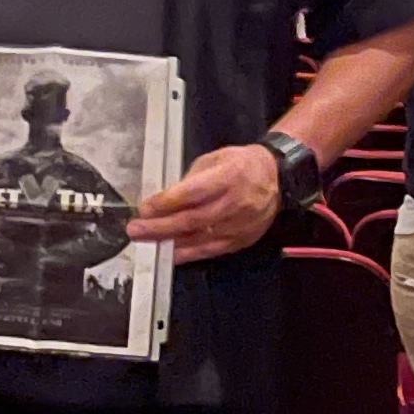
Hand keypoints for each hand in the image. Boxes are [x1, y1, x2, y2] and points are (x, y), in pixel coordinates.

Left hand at [130, 142, 287, 265]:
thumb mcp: (215, 160)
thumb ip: (190, 180)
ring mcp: (240, 225)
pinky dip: (189, 253)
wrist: (277, 178)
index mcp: (229, 176)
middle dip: (160, 226)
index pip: (193, 193)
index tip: (145, 208)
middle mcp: (236, 203)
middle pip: (192, 219)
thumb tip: (164, 200)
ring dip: (170, 242)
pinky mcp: (241, 240)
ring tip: (146, 241)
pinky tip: (170, 254)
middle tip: (136, 229)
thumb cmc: (241, 165)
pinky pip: (211, 250)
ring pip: (199, 238)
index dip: (166, 202)